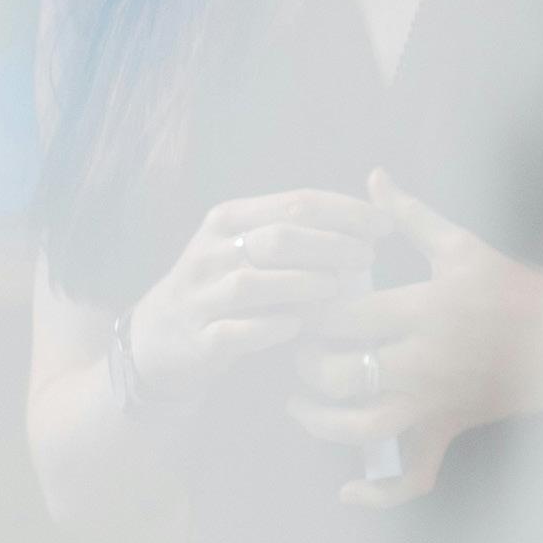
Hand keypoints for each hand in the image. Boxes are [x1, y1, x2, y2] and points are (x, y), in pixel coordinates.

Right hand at [126, 190, 388, 403]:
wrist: (157, 340)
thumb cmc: (225, 287)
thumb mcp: (248, 245)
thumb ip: (297, 227)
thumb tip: (373, 212)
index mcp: (228, 219)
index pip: (297, 202)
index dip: (348, 211)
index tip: (386, 225)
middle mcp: (210, 252)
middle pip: (280, 238)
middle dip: (332, 246)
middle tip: (367, 258)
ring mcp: (200, 297)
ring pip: (255, 284)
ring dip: (306, 285)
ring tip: (339, 290)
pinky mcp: (198, 340)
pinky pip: (237, 332)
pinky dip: (272, 327)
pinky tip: (300, 325)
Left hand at [289, 169, 542, 506]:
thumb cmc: (517, 288)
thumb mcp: (463, 247)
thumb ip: (411, 215)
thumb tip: (373, 177)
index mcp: (426, 308)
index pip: (343, 315)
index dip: (308, 311)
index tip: (298, 302)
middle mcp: (426, 359)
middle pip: (338, 373)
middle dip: (303, 364)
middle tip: (295, 349)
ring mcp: (436, 400)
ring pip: (359, 427)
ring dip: (318, 421)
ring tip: (300, 403)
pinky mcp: (449, 428)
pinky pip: (412, 476)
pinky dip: (377, 493)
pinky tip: (346, 489)